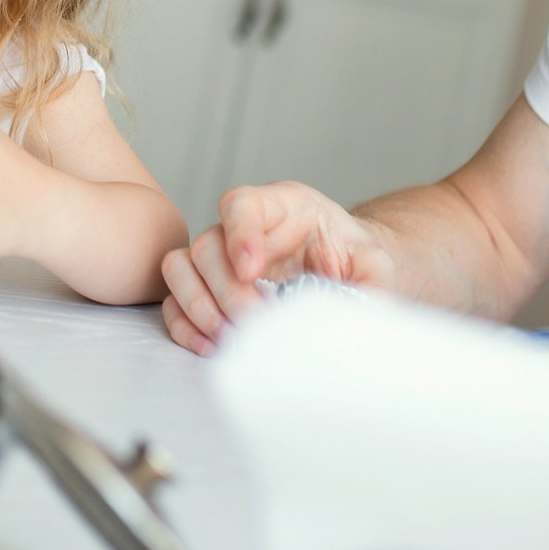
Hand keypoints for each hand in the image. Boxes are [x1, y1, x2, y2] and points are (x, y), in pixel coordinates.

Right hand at [161, 182, 394, 354]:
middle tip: (254, 322)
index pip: (242, 204)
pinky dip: (185, 325)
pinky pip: (175, 300)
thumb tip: (360, 315)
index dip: (239, 233)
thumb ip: (370, 283)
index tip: (251, 271)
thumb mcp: (374, 264)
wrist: (346, 273)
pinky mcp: (207, 287)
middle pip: (208, 245)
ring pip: (179, 267)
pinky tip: (210, 345)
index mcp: (282, 206)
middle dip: (228, 291)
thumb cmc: (354, 259)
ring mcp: (219, 257)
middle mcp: (243, 227)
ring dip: (198, 306)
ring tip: (229, 337)